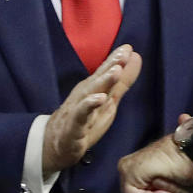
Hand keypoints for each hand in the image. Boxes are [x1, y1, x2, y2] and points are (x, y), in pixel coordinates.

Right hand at [43, 44, 141, 174]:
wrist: (57, 144)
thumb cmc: (85, 119)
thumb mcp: (107, 100)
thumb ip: (122, 81)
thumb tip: (136, 56)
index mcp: (93, 88)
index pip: (104, 71)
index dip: (115, 59)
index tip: (127, 48)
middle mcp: (84, 95)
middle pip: (98, 79)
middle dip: (110, 66)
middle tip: (123, 55)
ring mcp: (78, 110)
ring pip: (90, 94)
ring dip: (103, 82)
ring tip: (116, 71)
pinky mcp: (74, 127)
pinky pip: (80, 116)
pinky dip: (89, 106)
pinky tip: (100, 98)